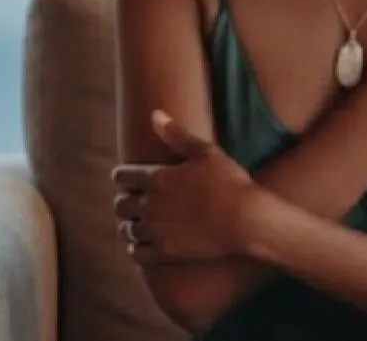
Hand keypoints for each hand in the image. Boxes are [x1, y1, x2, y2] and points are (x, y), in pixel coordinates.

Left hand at [111, 110, 263, 263]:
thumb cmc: (228, 181)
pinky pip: (137, 252)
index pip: (123, 176)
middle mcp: (150, 205)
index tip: (124, 177)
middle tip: (131, 200)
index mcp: (156, 178)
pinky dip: (135, 248)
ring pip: (127, 230)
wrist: (245, 219)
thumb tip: (154, 114)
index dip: (121, 176)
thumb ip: (176, 134)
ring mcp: (156, 230)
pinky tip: (139, 245)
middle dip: (124, 201)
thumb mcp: (205, 151)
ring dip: (128, 225)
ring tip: (135, 224)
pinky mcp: (164, 251)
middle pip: (121, 205)